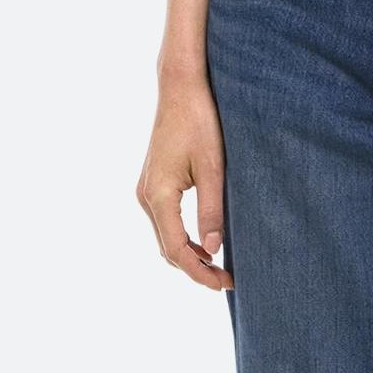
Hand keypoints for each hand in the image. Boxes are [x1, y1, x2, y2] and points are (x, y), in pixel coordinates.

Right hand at [138, 71, 229, 289]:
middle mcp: (145, 196)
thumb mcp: (214, 168)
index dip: (200, 272)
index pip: (176, 249)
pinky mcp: (153, 184)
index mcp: (158, 195)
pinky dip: (182, 238)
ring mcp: (146, 190)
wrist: (180, 88)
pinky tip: (205, 244)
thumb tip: (214, 249)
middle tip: (227, 281)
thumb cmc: (200, 121)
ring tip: (219, 267)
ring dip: (189, 256)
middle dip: (195, 269)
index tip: (225, 284)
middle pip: (167, 249)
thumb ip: (212, 210)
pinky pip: (164, 222)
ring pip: (165, 237)